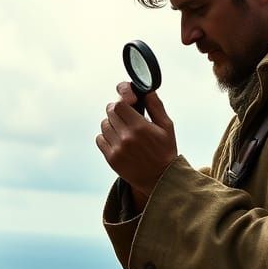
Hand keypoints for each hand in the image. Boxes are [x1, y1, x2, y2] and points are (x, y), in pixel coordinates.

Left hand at [96, 81, 177, 208]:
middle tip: (126, 115)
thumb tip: (146, 89)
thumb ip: (156, 106)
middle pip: (110, 112)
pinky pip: (100, 139)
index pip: (120, 104)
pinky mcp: (111, 159)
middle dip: (117, 110)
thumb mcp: (167, 126)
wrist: (160, 180)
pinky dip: (106, 136)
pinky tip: (117, 139)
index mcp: (140, 127)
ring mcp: (117, 149)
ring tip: (122, 128)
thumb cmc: (165, 150)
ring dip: (112, 123)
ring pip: (104, 125)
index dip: (123, 100)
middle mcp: (126, 138)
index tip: (129, 102)